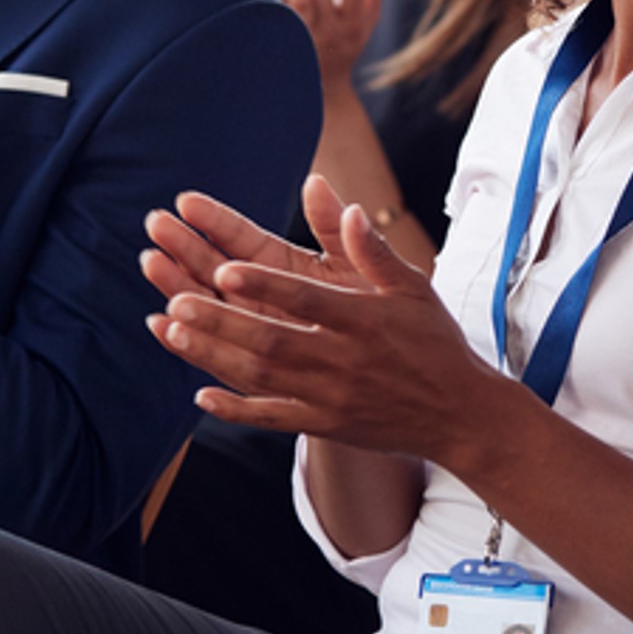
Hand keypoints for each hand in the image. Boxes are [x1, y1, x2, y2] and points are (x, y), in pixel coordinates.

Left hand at [145, 174, 509, 460]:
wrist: (460, 414)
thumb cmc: (434, 342)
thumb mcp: (413, 289)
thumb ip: (375, 252)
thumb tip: (351, 208)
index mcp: (365, 321)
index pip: (305, 299)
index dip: (264, 284)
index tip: (225, 267)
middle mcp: (345, 361)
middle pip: (272, 340)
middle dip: (221, 321)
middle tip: (177, 301)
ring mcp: (332, 398)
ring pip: (263, 378)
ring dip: (213, 356)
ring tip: (172, 332)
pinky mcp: (326, 425)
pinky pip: (273, 419)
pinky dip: (235, 410)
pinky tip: (200, 396)